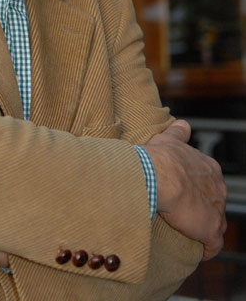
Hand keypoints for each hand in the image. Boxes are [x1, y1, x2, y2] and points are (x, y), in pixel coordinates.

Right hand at [144, 119, 226, 259]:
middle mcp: (217, 187)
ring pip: (216, 223)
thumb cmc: (161, 157)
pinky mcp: (210, 229)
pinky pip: (214, 245)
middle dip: (203, 209)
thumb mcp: (170, 138)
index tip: (185, 193)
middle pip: (215, 202)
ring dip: (204, 228)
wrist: (158, 175)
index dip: (198, 189)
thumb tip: (182, 125)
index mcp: (209, 168)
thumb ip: (179, 132)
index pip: (210, 182)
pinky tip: (199, 251)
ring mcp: (216, 209)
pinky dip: (208, 248)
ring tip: (189, 233)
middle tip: (184, 213)